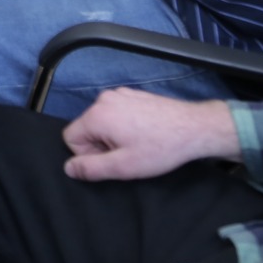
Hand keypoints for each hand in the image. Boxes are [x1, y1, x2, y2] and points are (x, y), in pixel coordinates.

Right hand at [64, 89, 238, 181]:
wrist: (194, 127)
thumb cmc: (159, 149)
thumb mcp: (123, 166)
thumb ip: (91, 168)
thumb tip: (68, 168)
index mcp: (97, 115)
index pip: (70, 137)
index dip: (87, 155)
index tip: (112, 160)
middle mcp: (103, 99)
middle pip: (86, 127)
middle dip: (101, 145)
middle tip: (128, 154)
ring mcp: (120, 94)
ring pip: (102, 121)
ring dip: (113, 136)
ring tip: (138, 144)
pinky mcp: (133, 94)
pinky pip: (116, 112)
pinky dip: (124, 124)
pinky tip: (145, 133)